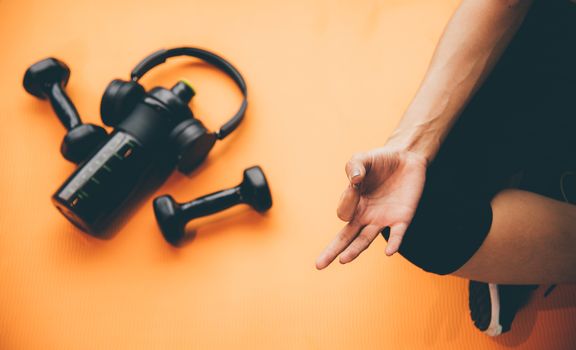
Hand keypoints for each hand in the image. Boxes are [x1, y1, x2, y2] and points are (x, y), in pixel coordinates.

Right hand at [316, 147, 427, 268]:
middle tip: (319, 265)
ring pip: (366, 240)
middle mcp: (366, 216)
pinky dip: (393, 243)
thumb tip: (355, 181)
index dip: (347, 202)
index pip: (343, 213)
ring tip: (343, 260)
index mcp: (354, 204)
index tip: (356, 183)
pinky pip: (397, 234)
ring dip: (355, 250)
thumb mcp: (362, 159)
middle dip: (332, 251)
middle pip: (346, 238)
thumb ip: (354, 167)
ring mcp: (383, 219)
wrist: (406, 158)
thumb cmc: (380, 161)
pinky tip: (389, 252)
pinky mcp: (403, 218)